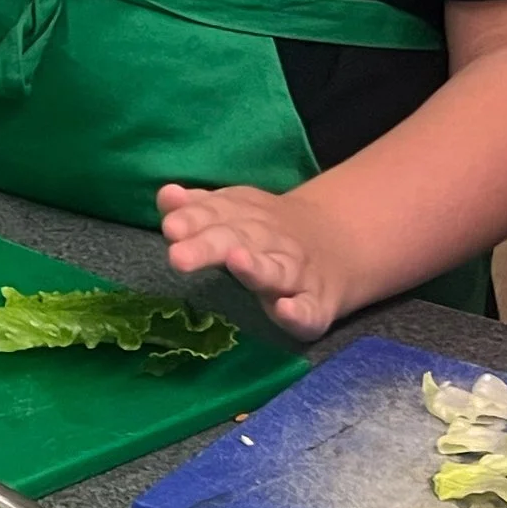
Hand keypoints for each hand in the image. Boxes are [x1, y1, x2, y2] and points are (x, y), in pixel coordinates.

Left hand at [158, 181, 357, 340]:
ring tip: (235, 261)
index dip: (193, 219)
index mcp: (245, 218)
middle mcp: (271, 243)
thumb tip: (167, 195)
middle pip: (239, 240)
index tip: (170, 227)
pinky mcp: (316, 305)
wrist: (339, 243)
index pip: (217, 213)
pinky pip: (309, 311)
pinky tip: (285, 310)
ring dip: (256, 268)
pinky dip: (298, 312)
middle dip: (208, 246)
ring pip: (276, 271)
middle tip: (177, 256)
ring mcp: (296, 273)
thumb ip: (198, 208)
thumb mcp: (232, 212)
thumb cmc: (263, 233)